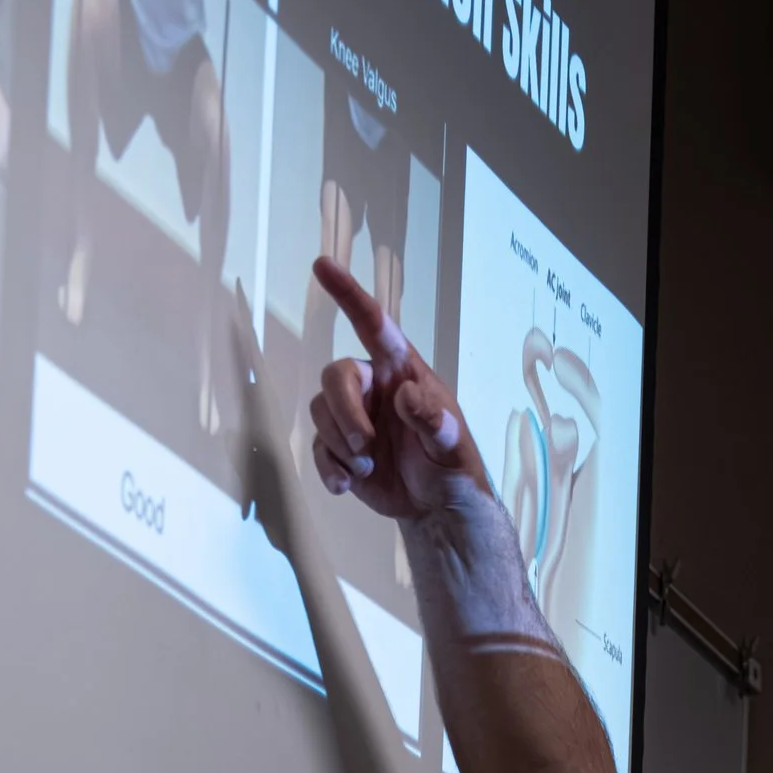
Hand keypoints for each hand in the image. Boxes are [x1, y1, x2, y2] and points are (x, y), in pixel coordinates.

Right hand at [308, 256, 487, 524]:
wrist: (438, 508)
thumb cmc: (453, 467)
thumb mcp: (454, 447)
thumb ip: (435, 423)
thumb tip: (407, 396)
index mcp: (403, 373)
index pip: (375, 326)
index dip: (349, 294)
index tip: (323, 264)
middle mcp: (374, 387)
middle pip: (336, 375)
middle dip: (344, 411)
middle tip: (365, 446)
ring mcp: (354, 417)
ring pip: (321, 411)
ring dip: (340, 445)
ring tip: (369, 469)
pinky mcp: (339, 448)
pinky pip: (318, 447)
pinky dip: (330, 469)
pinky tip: (349, 485)